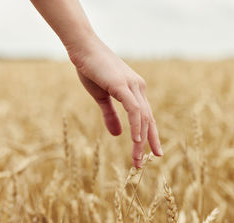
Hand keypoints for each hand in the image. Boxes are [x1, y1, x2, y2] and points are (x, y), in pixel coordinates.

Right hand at [68, 37, 162, 166]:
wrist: (82, 48)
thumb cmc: (91, 69)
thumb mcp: (101, 97)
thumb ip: (110, 115)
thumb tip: (118, 135)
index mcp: (135, 91)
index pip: (146, 117)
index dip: (150, 136)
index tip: (151, 153)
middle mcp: (139, 88)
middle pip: (148, 121)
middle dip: (148, 143)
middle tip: (143, 163)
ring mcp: (132, 86)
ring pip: (142, 118)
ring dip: (141, 141)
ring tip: (137, 159)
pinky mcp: (122, 85)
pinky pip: (134, 109)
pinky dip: (136, 125)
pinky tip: (137, 140)